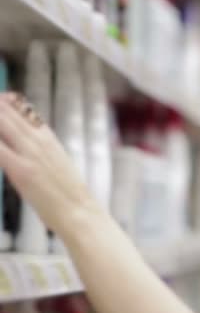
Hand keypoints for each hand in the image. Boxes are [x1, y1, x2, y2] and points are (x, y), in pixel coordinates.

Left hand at [0, 93, 97, 233]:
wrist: (79, 210)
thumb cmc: (68, 192)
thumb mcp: (57, 162)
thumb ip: (40, 149)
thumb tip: (25, 143)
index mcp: (47, 137)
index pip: (22, 108)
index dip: (4, 102)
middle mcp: (38, 140)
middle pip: (7, 111)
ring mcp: (29, 153)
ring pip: (2, 124)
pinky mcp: (21, 170)